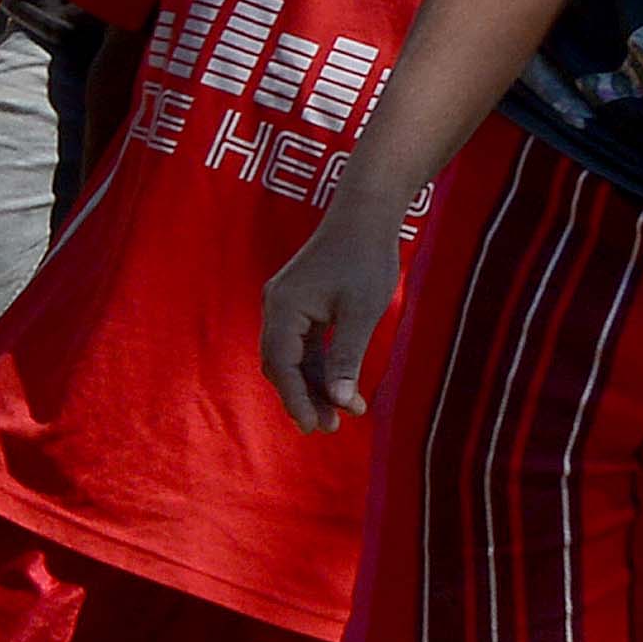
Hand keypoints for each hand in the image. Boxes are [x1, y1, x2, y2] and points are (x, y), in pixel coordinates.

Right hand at [260, 194, 409, 433]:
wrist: (365, 213)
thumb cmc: (366, 258)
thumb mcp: (361, 312)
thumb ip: (346, 357)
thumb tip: (338, 401)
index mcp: (283, 309)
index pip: (282, 365)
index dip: (296, 399)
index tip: (315, 427)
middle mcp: (276, 307)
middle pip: (280, 365)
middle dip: (303, 397)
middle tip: (327, 428)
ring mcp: (286, 305)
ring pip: (292, 357)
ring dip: (312, 385)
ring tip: (338, 413)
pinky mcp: (300, 303)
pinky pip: (302, 343)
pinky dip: (318, 365)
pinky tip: (338, 384)